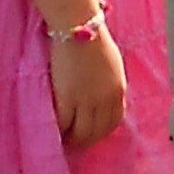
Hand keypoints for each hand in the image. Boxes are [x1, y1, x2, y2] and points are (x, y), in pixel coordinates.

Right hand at [49, 15, 125, 150]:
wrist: (79, 29)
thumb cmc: (94, 41)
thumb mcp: (112, 66)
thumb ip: (110, 85)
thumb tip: (103, 101)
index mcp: (119, 90)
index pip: (114, 121)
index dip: (102, 133)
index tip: (92, 137)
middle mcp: (106, 99)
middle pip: (97, 131)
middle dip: (86, 141)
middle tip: (74, 145)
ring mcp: (87, 100)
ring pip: (81, 132)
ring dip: (72, 140)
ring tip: (62, 141)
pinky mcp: (68, 98)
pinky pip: (64, 123)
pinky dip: (59, 130)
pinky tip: (53, 131)